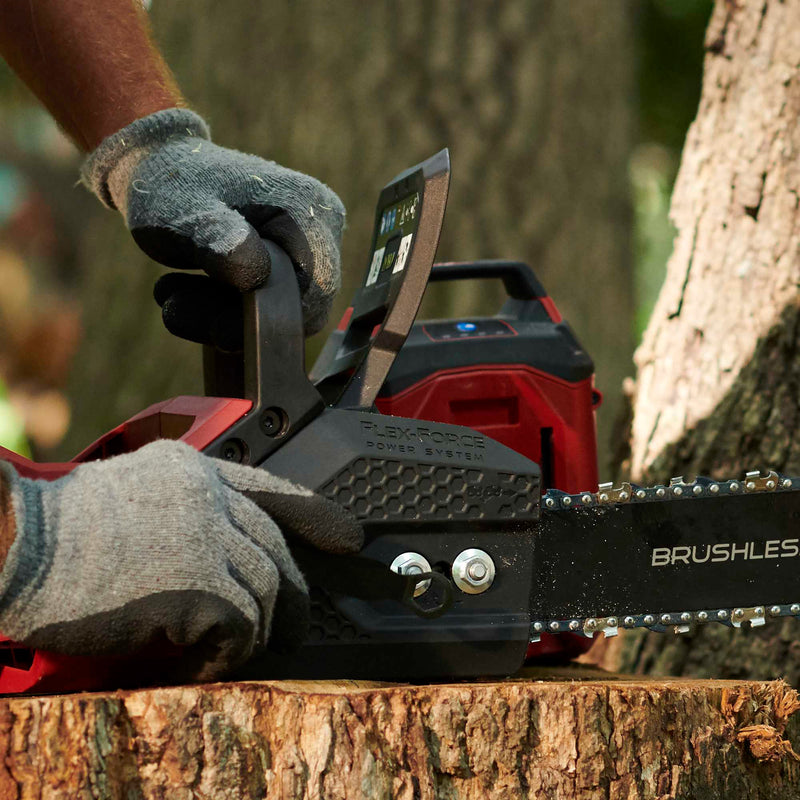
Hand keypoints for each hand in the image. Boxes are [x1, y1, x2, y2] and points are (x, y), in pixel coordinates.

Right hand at [0, 440, 361, 681]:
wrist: (13, 544)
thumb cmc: (59, 532)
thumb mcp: (135, 494)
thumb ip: (185, 508)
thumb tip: (228, 552)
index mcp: (194, 471)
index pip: (274, 489)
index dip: (316, 515)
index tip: (348, 537)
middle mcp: (209, 495)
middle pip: (275, 550)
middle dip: (291, 595)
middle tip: (290, 629)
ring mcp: (205, 536)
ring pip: (267, 590)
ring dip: (255, 630)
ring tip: (231, 652)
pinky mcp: (196, 583)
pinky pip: (241, 626)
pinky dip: (228, 652)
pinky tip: (201, 660)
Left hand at [82, 108, 345, 335]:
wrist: (160, 165)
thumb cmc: (172, 184)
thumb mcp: (183, 211)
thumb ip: (217, 237)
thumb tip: (253, 273)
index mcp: (308, 210)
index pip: (315, 292)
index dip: (269, 319)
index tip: (212, 322)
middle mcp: (321, 229)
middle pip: (296, 306)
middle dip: (233, 318)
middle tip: (172, 308)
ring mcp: (306, 246)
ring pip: (277, 310)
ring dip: (220, 315)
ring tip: (168, 296)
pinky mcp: (287, 262)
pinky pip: (265, 304)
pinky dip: (222, 307)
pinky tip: (184, 292)